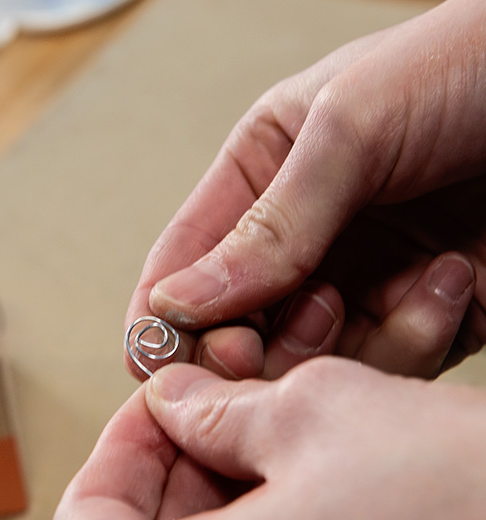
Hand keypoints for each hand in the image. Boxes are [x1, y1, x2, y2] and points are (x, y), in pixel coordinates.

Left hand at [53, 358, 485, 519]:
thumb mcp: (319, 415)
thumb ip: (218, 407)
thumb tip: (179, 401)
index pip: (86, 515)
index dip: (127, 438)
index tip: (170, 397)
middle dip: (185, 463)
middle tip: (230, 404)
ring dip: (231, 495)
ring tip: (284, 432)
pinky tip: (315, 486)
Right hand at [126, 0, 485, 380]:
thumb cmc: (471, 65)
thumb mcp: (350, 127)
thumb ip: (266, 225)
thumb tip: (179, 303)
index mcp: (262, 176)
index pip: (184, 262)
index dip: (161, 320)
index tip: (153, 366)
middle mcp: (304, 237)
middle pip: (237, 329)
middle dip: (248, 348)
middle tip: (261, 348)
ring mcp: (365, 280)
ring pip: (309, 362)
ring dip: (345, 345)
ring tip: (390, 287)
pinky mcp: (426, 316)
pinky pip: (391, 366)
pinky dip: (418, 339)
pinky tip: (456, 275)